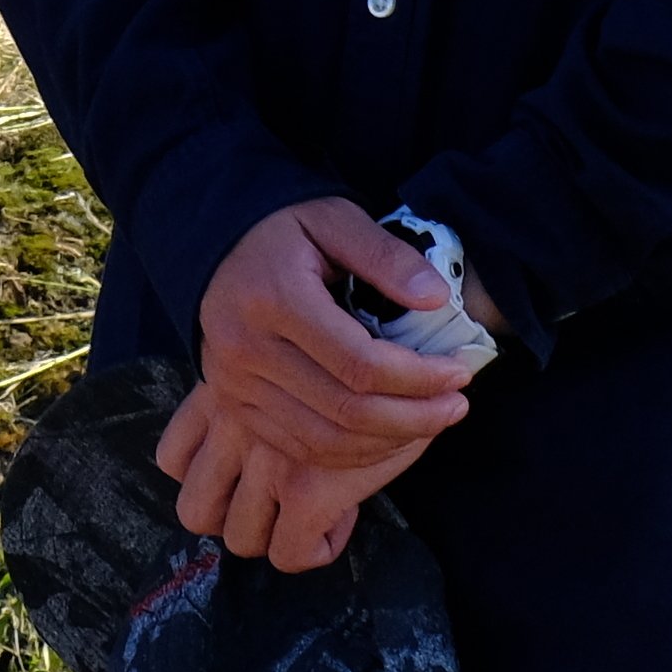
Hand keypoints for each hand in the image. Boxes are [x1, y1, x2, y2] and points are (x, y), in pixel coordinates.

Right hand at [166, 200, 493, 572]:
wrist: (212, 247)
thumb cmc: (282, 229)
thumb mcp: (335, 219)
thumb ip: (386, 256)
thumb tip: (436, 298)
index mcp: (274, 299)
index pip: (360, 364)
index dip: (419, 378)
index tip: (459, 371)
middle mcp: (247, 350)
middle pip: (346, 411)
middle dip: (415, 417)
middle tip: (458, 405)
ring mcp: (235, 385)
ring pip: (325, 441)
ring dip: (388, 441)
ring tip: (431, 421)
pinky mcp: (233, 407)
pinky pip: (300, 448)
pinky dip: (352, 453)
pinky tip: (387, 434)